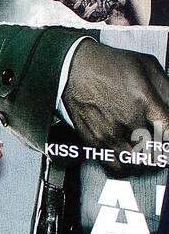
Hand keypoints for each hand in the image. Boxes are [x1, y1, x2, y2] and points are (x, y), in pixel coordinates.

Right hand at [63, 40, 168, 162]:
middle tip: (162, 147)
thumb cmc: (109, 66)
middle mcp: (127, 120)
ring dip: (146, 162)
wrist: (74, 70)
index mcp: (143, 100)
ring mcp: (110, 134)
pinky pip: (116, 167)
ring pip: (136, 164)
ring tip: (149, 155)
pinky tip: (131, 158)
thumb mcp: (147, 66)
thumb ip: (166, 89)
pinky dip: (127, 167)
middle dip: (162, 152)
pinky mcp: (96, 142)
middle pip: (154, 153)